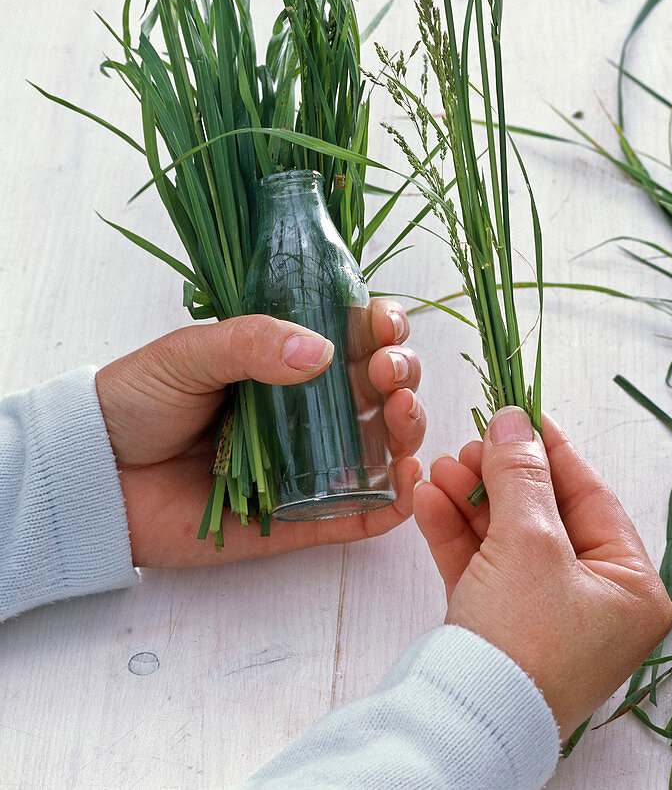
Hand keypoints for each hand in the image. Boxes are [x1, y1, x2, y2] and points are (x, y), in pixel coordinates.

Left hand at [96, 301, 424, 566]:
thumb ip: (250, 344)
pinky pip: (361, 513)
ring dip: (408, 426)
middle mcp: (309, 408)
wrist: (92, 477)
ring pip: (384, 444)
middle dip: (402, 373)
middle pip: (381, 388)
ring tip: (399, 413)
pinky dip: (396, 501)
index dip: (382, 327)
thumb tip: (320, 351)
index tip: (384, 324)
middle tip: (389, 372)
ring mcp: (310, 462)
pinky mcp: (302, 517)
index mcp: (286, 359)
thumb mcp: (189, 354)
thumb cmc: (137, 401)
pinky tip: (409, 481)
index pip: (354, 337)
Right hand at [413, 407, 671, 741]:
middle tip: (468, 445)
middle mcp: (597, 603)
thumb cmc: (522, 639)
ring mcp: (548, 620)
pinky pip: (483, 568)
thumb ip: (521, 472)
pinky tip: (428, 500)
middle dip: (499, 476)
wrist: (465, 724)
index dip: (551, 450)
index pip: (591, 497)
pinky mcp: (502, 632)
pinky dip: (456, 535)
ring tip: (439, 468)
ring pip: (508, 539)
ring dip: (471, 500)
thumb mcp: (529, 540)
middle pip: (545, 515)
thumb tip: (514, 418)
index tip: (521, 411)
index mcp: (631, 586)